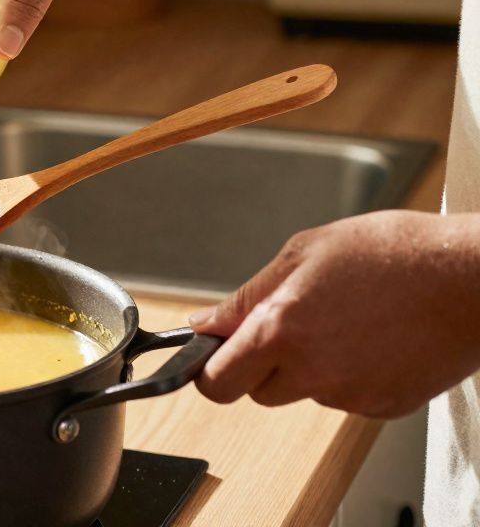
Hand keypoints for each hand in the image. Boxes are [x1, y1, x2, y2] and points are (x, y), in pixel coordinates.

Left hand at [190, 210, 479, 417]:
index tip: (213, 356)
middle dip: (258, 366)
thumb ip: (248, 296)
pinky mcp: (383, 406)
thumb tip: (206, 323)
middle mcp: (311, 371)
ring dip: (309, 366)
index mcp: (281, 330)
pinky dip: (350, 374)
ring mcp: (349, 394)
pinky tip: (374, 338)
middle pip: (256, 392)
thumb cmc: (396, 253)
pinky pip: (346, 396)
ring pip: (304, 391)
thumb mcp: (305, 252)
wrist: (472, 279)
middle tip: (287, 328)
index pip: (217, 382)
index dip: (210, 370)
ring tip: (346, 320)